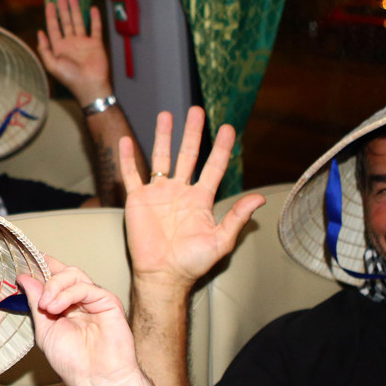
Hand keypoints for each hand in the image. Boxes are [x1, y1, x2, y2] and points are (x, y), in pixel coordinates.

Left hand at [18, 255, 153, 385]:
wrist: (95, 379)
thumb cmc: (73, 361)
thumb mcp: (44, 329)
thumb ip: (36, 303)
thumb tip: (23, 278)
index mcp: (66, 306)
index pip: (54, 277)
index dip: (41, 267)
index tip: (25, 261)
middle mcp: (81, 301)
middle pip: (64, 272)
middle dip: (47, 277)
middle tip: (39, 298)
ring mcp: (95, 300)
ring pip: (74, 274)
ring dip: (55, 286)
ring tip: (47, 306)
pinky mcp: (108, 302)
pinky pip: (86, 287)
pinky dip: (68, 294)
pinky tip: (57, 308)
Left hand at [36, 0, 112, 104]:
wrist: (89, 84)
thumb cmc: (69, 77)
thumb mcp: (51, 64)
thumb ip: (44, 49)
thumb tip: (39, 32)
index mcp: (59, 47)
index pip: (53, 27)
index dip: (51, 15)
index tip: (50, 4)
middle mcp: (70, 43)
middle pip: (66, 22)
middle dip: (63, 9)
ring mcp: (83, 42)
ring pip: (79, 22)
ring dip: (76, 10)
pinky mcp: (96, 44)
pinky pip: (95, 28)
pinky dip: (94, 19)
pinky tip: (92, 9)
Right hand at [121, 107, 263, 296]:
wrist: (162, 274)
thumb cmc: (192, 262)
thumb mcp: (221, 241)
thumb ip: (237, 218)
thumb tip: (259, 199)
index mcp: (200, 199)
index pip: (213, 167)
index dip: (221, 148)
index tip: (228, 128)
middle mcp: (180, 191)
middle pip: (187, 155)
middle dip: (193, 133)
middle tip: (197, 111)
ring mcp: (158, 193)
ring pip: (161, 158)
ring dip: (164, 136)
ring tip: (166, 115)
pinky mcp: (138, 200)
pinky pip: (131, 174)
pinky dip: (128, 158)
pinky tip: (126, 142)